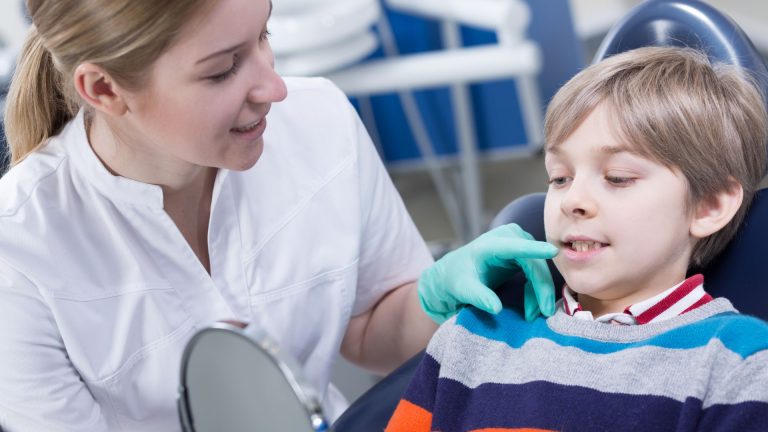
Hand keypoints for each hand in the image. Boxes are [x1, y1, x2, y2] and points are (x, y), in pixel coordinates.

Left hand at [418, 223, 557, 323]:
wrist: (453, 274)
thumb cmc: (456, 279)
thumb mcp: (463, 290)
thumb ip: (478, 297)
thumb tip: (496, 308)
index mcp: (490, 245)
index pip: (515, 247)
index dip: (534, 250)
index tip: (552, 251)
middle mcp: (507, 238)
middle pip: (534, 262)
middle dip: (541, 288)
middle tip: (545, 312)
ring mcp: (518, 243)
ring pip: (539, 268)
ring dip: (541, 292)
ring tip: (534, 314)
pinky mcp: (523, 252)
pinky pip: (537, 272)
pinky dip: (536, 290)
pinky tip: (531, 307)